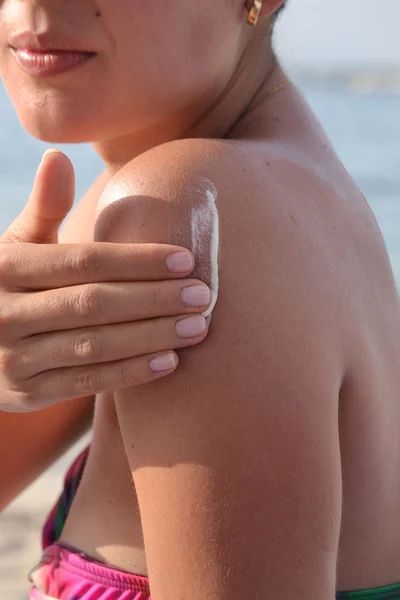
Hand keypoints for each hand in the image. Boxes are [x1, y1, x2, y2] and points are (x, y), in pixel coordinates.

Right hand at [0, 151, 209, 411]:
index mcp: (7, 267)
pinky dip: (130, 373)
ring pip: (96, 345)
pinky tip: (169, 361)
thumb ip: (43, 208)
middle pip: (95, 304)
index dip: (137, 260)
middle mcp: (4, 313)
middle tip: (204, 295)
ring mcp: (13, 358)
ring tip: (198, 327)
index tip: (185, 259)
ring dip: (152, 336)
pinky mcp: (26, 393)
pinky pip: (86, 381)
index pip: (84, 261)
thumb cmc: (8, 285)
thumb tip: (58, 155)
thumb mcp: (16, 246)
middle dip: (155, 299)